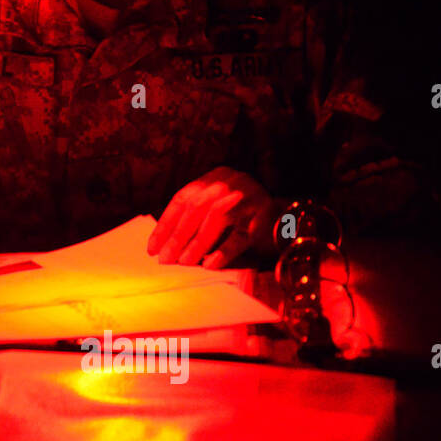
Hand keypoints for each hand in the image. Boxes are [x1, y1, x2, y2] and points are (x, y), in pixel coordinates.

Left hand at [148, 167, 280, 268]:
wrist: (287, 216)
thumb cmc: (242, 216)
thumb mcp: (215, 206)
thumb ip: (193, 217)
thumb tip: (162, 244)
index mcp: (214, 176)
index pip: (182, 199)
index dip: (165, 224)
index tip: (152, 247)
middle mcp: (230, 181)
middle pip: (196, 208)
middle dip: (177, 236)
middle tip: (165, 259)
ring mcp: (248, 196)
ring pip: (216, 220)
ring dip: (196, 244)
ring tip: (183, 263)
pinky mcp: (263, 216)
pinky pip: (239, 235)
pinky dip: (222, 251)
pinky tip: (209, 264)